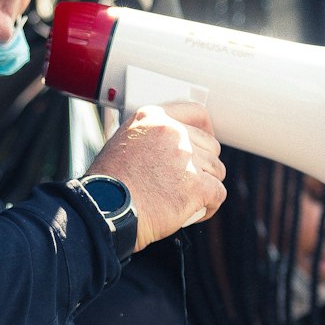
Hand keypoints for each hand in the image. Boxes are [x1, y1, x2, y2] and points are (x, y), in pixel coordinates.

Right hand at [88, 102, 225, 250]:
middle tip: (188, 182)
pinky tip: (196, 211)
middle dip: (204, 165)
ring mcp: (186, 157)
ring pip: (216, 170)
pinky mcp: (197, 185)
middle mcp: (172, 132)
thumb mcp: (121, 145)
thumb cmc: (108, 186)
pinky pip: (218, 193)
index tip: (205, 144)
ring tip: (188, 200)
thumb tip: (165, 152)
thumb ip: (147, 139)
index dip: (206, 130)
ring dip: (207, 186)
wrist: (105, 210)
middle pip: (210, 146)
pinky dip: (210, 205)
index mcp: (152, 118)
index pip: (195, 113)